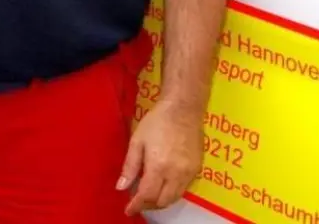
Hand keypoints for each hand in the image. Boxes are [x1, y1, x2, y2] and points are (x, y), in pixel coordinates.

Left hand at [117, 100, 202, 215]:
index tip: (128, 210)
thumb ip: (130, 166)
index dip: (136, 206)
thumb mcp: (137, 141)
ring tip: (150, 195)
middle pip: (162, 201)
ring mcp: (189, 172)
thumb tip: (121, 188)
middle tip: (138, 201)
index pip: (147, 195)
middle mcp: (176, 173)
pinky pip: (184, 189)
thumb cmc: (157, 121)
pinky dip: (172, 192)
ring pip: (174, 198)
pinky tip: (164, 185)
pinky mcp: (197, 168)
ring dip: (161, 201)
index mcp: (158, 166)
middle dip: (148, 205)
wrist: (184, 108)